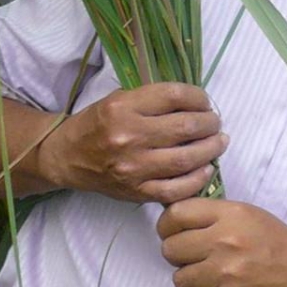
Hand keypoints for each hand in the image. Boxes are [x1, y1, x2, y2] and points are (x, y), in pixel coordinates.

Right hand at [36, 83, 226, 204]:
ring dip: (210, 149)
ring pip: (185, 158)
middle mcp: (127, 136)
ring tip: (219, 142)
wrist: (67, 157)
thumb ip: (153, 100)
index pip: (174, 95)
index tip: (205, 102)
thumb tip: (197, 104)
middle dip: (209, 123)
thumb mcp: (118, 100)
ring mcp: (132, 167)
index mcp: (123, 107)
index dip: (198, 97)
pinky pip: (175, 189)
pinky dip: (197, 179)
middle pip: (185, 127)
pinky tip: (206, 169)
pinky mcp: (135, 191)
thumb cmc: (97, 124)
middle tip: (215, 123)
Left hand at [156, 198, 286, 286]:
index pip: (175, 215)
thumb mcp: (247, 214)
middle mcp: (225, 241)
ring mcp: (226, 273)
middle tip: (194, 258)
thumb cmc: (276, 242)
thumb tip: (173, 220)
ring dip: (191, 281)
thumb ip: (212, 214)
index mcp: (229, 215)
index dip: (166, 226)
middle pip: (170, 249)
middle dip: (178, 256)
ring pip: (180, 279)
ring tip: (209, 278)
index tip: (172, 233)